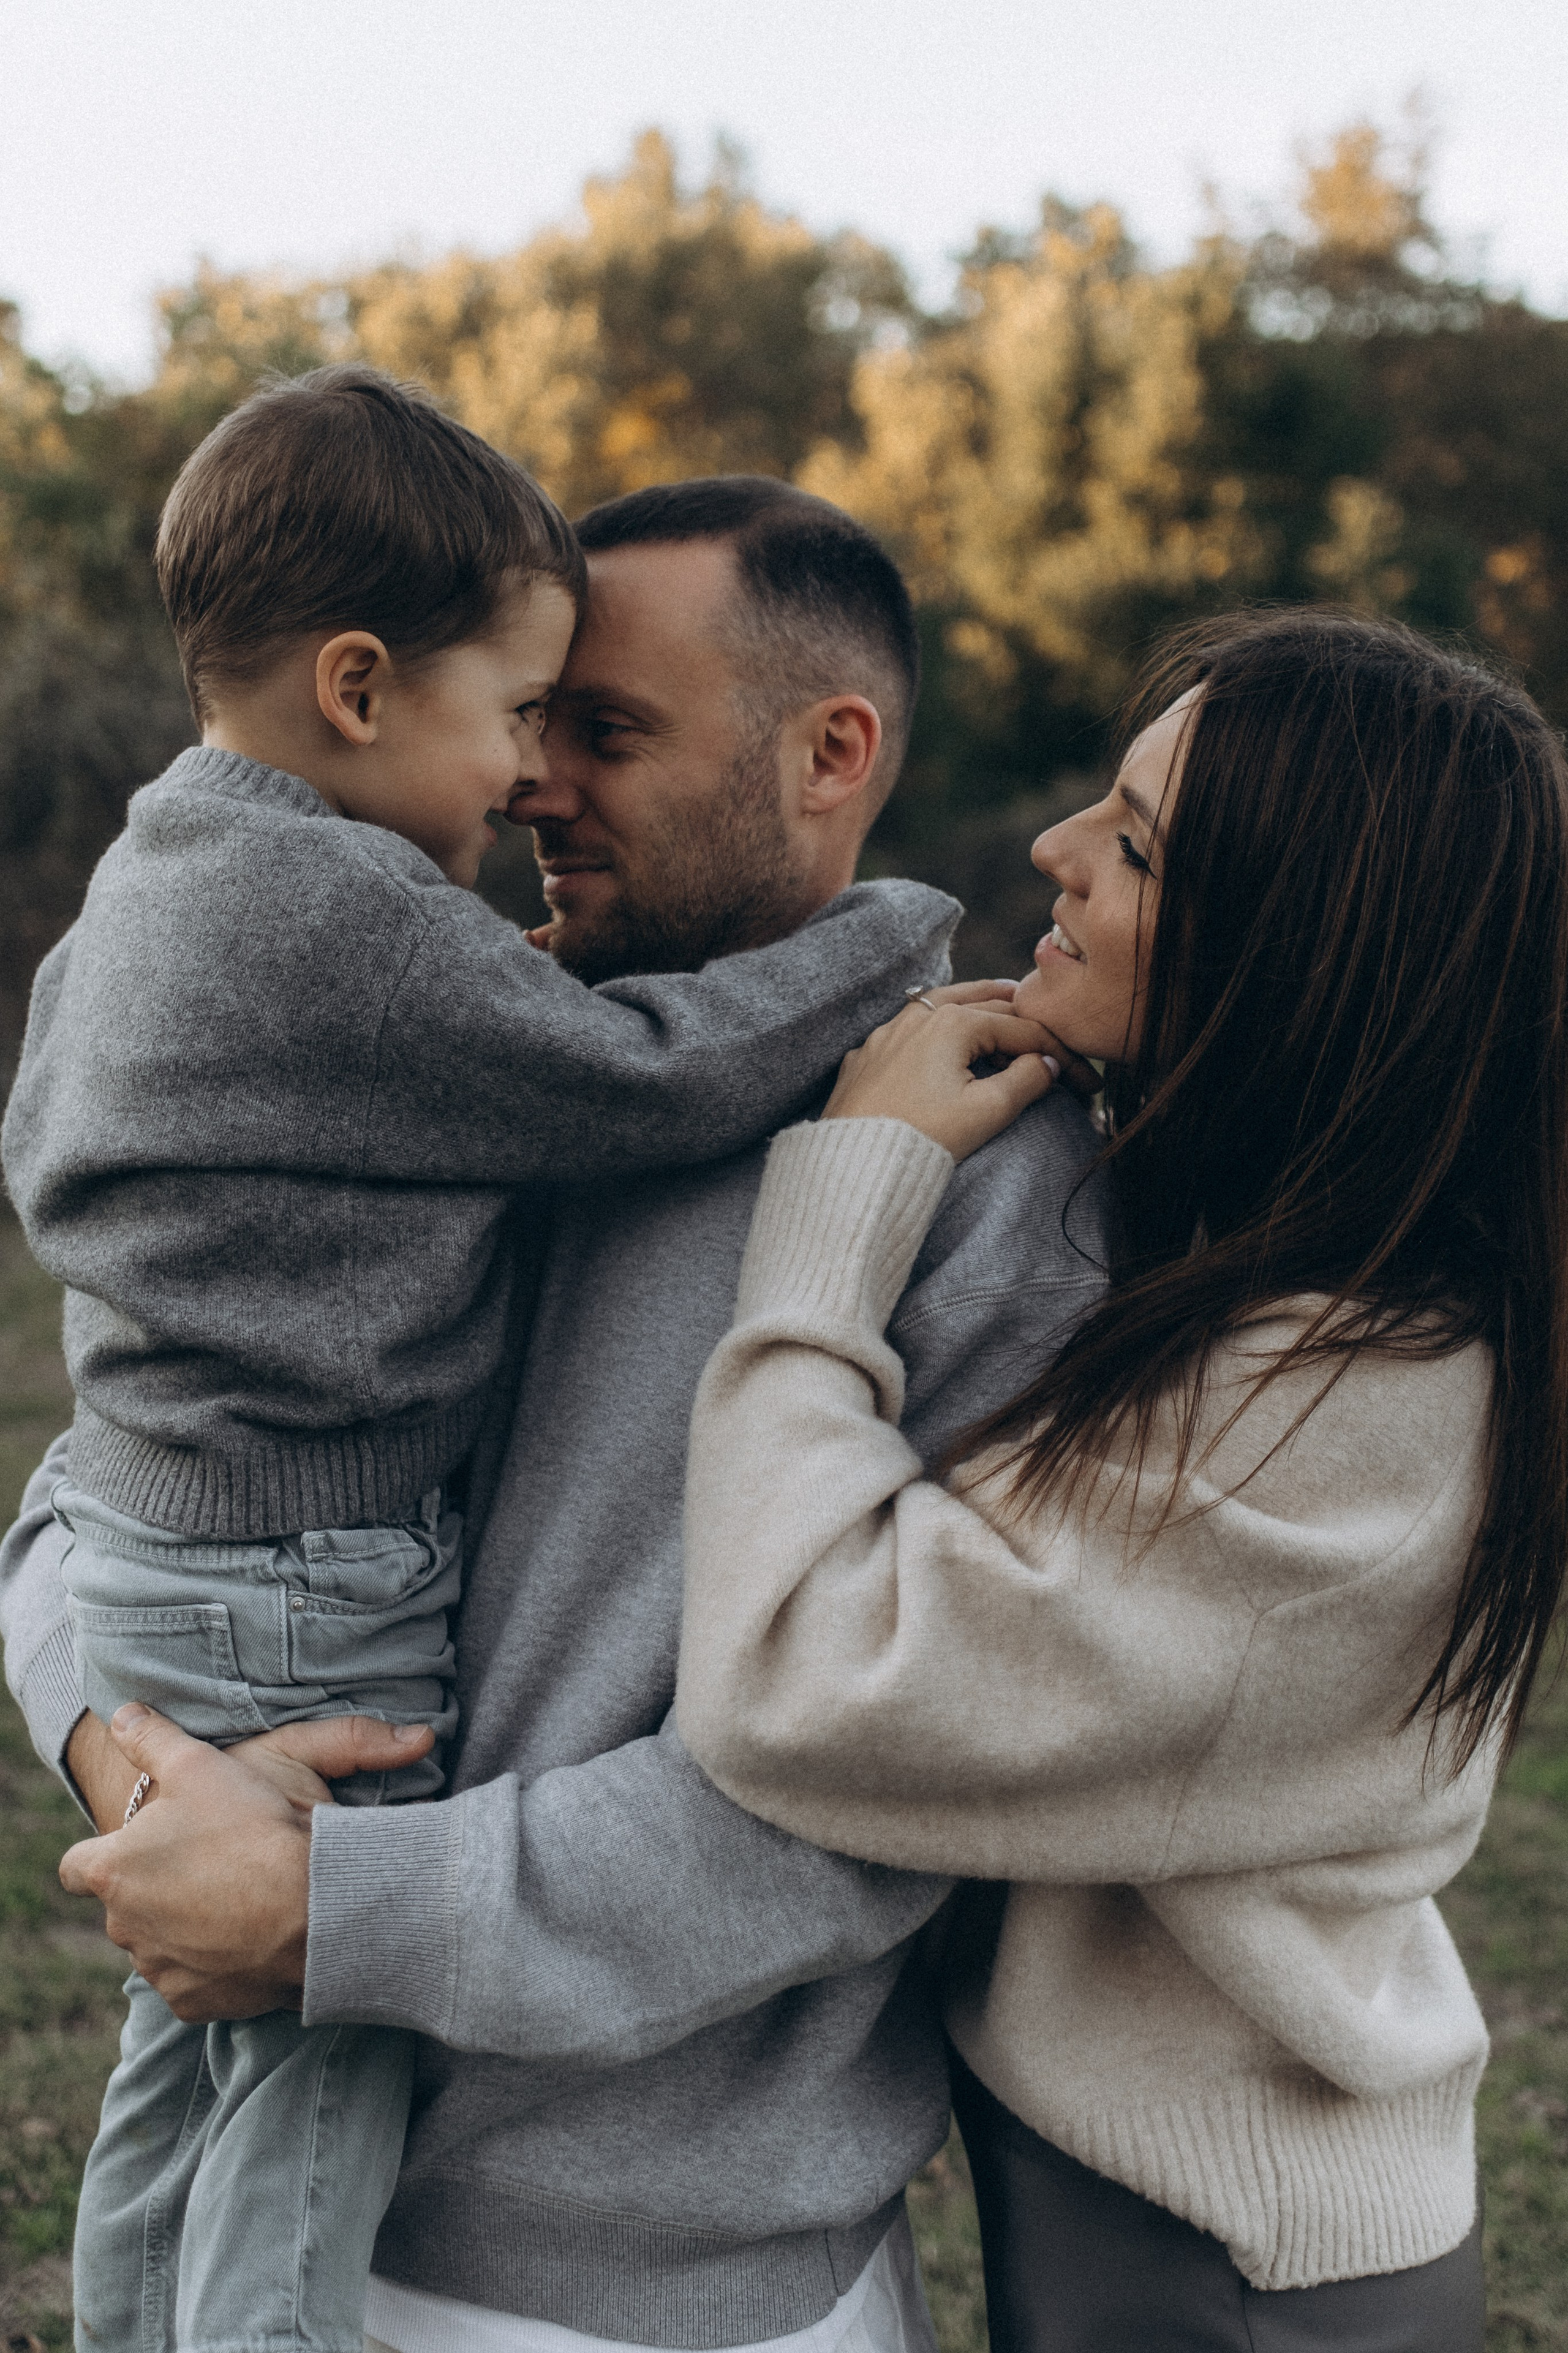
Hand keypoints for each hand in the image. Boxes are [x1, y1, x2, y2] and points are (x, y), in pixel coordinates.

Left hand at [58, 1705, 432, 2019]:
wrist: (311, 1906)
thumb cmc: (251, 1830)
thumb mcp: (198, 1763)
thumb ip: (151, 1739)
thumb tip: (122, 1714)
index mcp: (114, 1871)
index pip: (77, 1866)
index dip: (101, 1854)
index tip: (136, 1847)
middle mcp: (124, 1927)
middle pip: (126, 1904)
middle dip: (157, 1886)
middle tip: (211, 1860)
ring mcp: (159, 1969)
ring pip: (160, 1943)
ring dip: (186, 1925)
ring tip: (237, 1896)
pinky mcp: (195, 2001)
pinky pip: (195, 1980)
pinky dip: (215, 1963)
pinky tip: (251, 1935)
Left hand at [822, 980, 1060, 1161]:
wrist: (852, 1166)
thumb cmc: (921, 1138)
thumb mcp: (987, 1111)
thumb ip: (1027, 1080)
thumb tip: (1048, 1064)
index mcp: (953, 1023)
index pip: (1022, 1031)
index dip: (1061, 1055)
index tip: (1087, 1084)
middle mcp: (917, 1018)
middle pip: (985, 1007)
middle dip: (1024, 1022)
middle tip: (1052, 1028)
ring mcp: (886, 1035)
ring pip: (942, 1006)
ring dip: (978, 1004)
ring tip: (1004, 999)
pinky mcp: (866, 1058)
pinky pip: (910, 1030)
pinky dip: (939, 1026)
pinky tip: (943, 1034)